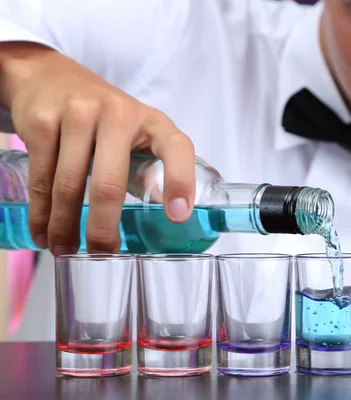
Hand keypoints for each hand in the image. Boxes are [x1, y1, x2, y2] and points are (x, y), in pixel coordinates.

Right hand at [0, 42, 195, 254]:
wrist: (52, 77)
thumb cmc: (105, 117)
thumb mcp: (138, 135)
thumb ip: (151, 170)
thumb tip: (169, 218)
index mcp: (153, 122)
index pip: (177, 149)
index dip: (180, 182)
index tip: (178, 217)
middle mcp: (119, 114)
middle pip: (110, 183)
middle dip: (103, 227)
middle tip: (101, 255)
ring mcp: (79, 114)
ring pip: (70, 184)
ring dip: (65, 226)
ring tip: (65, 250)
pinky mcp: (44, 121)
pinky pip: (42, 176)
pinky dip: (41, 212)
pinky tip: (44, 231)